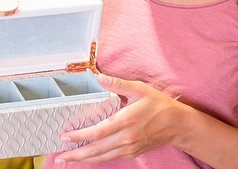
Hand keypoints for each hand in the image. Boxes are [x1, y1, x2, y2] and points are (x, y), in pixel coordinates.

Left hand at [53, 74, 187, 162]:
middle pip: (96, 149)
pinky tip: (89, 156)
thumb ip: (118, 84)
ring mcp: (129, 147)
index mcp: (126, 120)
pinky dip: (97, 158)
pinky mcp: (132, 153)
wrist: (177, 124)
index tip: (65, 136)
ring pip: (102, 156)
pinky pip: (111, 157)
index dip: (79, 136)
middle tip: (60, 155)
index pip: (97, 132)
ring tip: (68, 159)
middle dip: (76, 154)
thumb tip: (99, 77)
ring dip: (84, 159)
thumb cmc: (159, 105)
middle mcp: (126, 137)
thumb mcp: (140, 89)